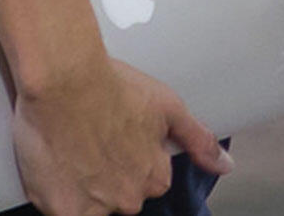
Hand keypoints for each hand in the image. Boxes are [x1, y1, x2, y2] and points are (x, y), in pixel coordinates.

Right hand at [12, 55, 228, 215]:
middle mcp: (128, 199)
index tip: (119, 136)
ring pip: (92, 206)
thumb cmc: (115, 86)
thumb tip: (227, 167)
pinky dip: (59, 195)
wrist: (65, 80)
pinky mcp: (61, 212)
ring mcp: (94, 209)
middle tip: (94, 139)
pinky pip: (63, 212)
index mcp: (154, 177)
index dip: (133, 155)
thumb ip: (199, 140)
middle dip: (110, 174)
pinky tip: (56, 165)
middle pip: (121, 195)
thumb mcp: (168, 107)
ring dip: (84, 186)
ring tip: (73, 148)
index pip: (149, 179)